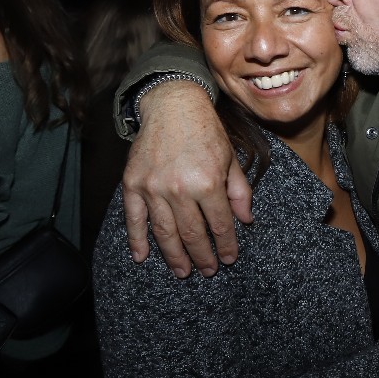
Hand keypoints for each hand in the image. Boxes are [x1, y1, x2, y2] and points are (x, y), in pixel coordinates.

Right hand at [121, 79, 252, 276]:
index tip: (230, 258)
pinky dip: (136, 240)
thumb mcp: (232, 158)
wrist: (172, 105)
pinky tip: (142, 257)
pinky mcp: (133, 183)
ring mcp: (153, 188)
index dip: (227, 245)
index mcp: (208, 182)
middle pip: (192, 234)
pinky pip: (134, 218)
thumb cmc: (206, 131)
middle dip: (202, 257)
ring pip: (165, 232)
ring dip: (175, 256)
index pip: (220, 225)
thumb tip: (245, 221)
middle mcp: (180, 188)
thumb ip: (239, 191)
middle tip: (208, 271)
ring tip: (183, 272)